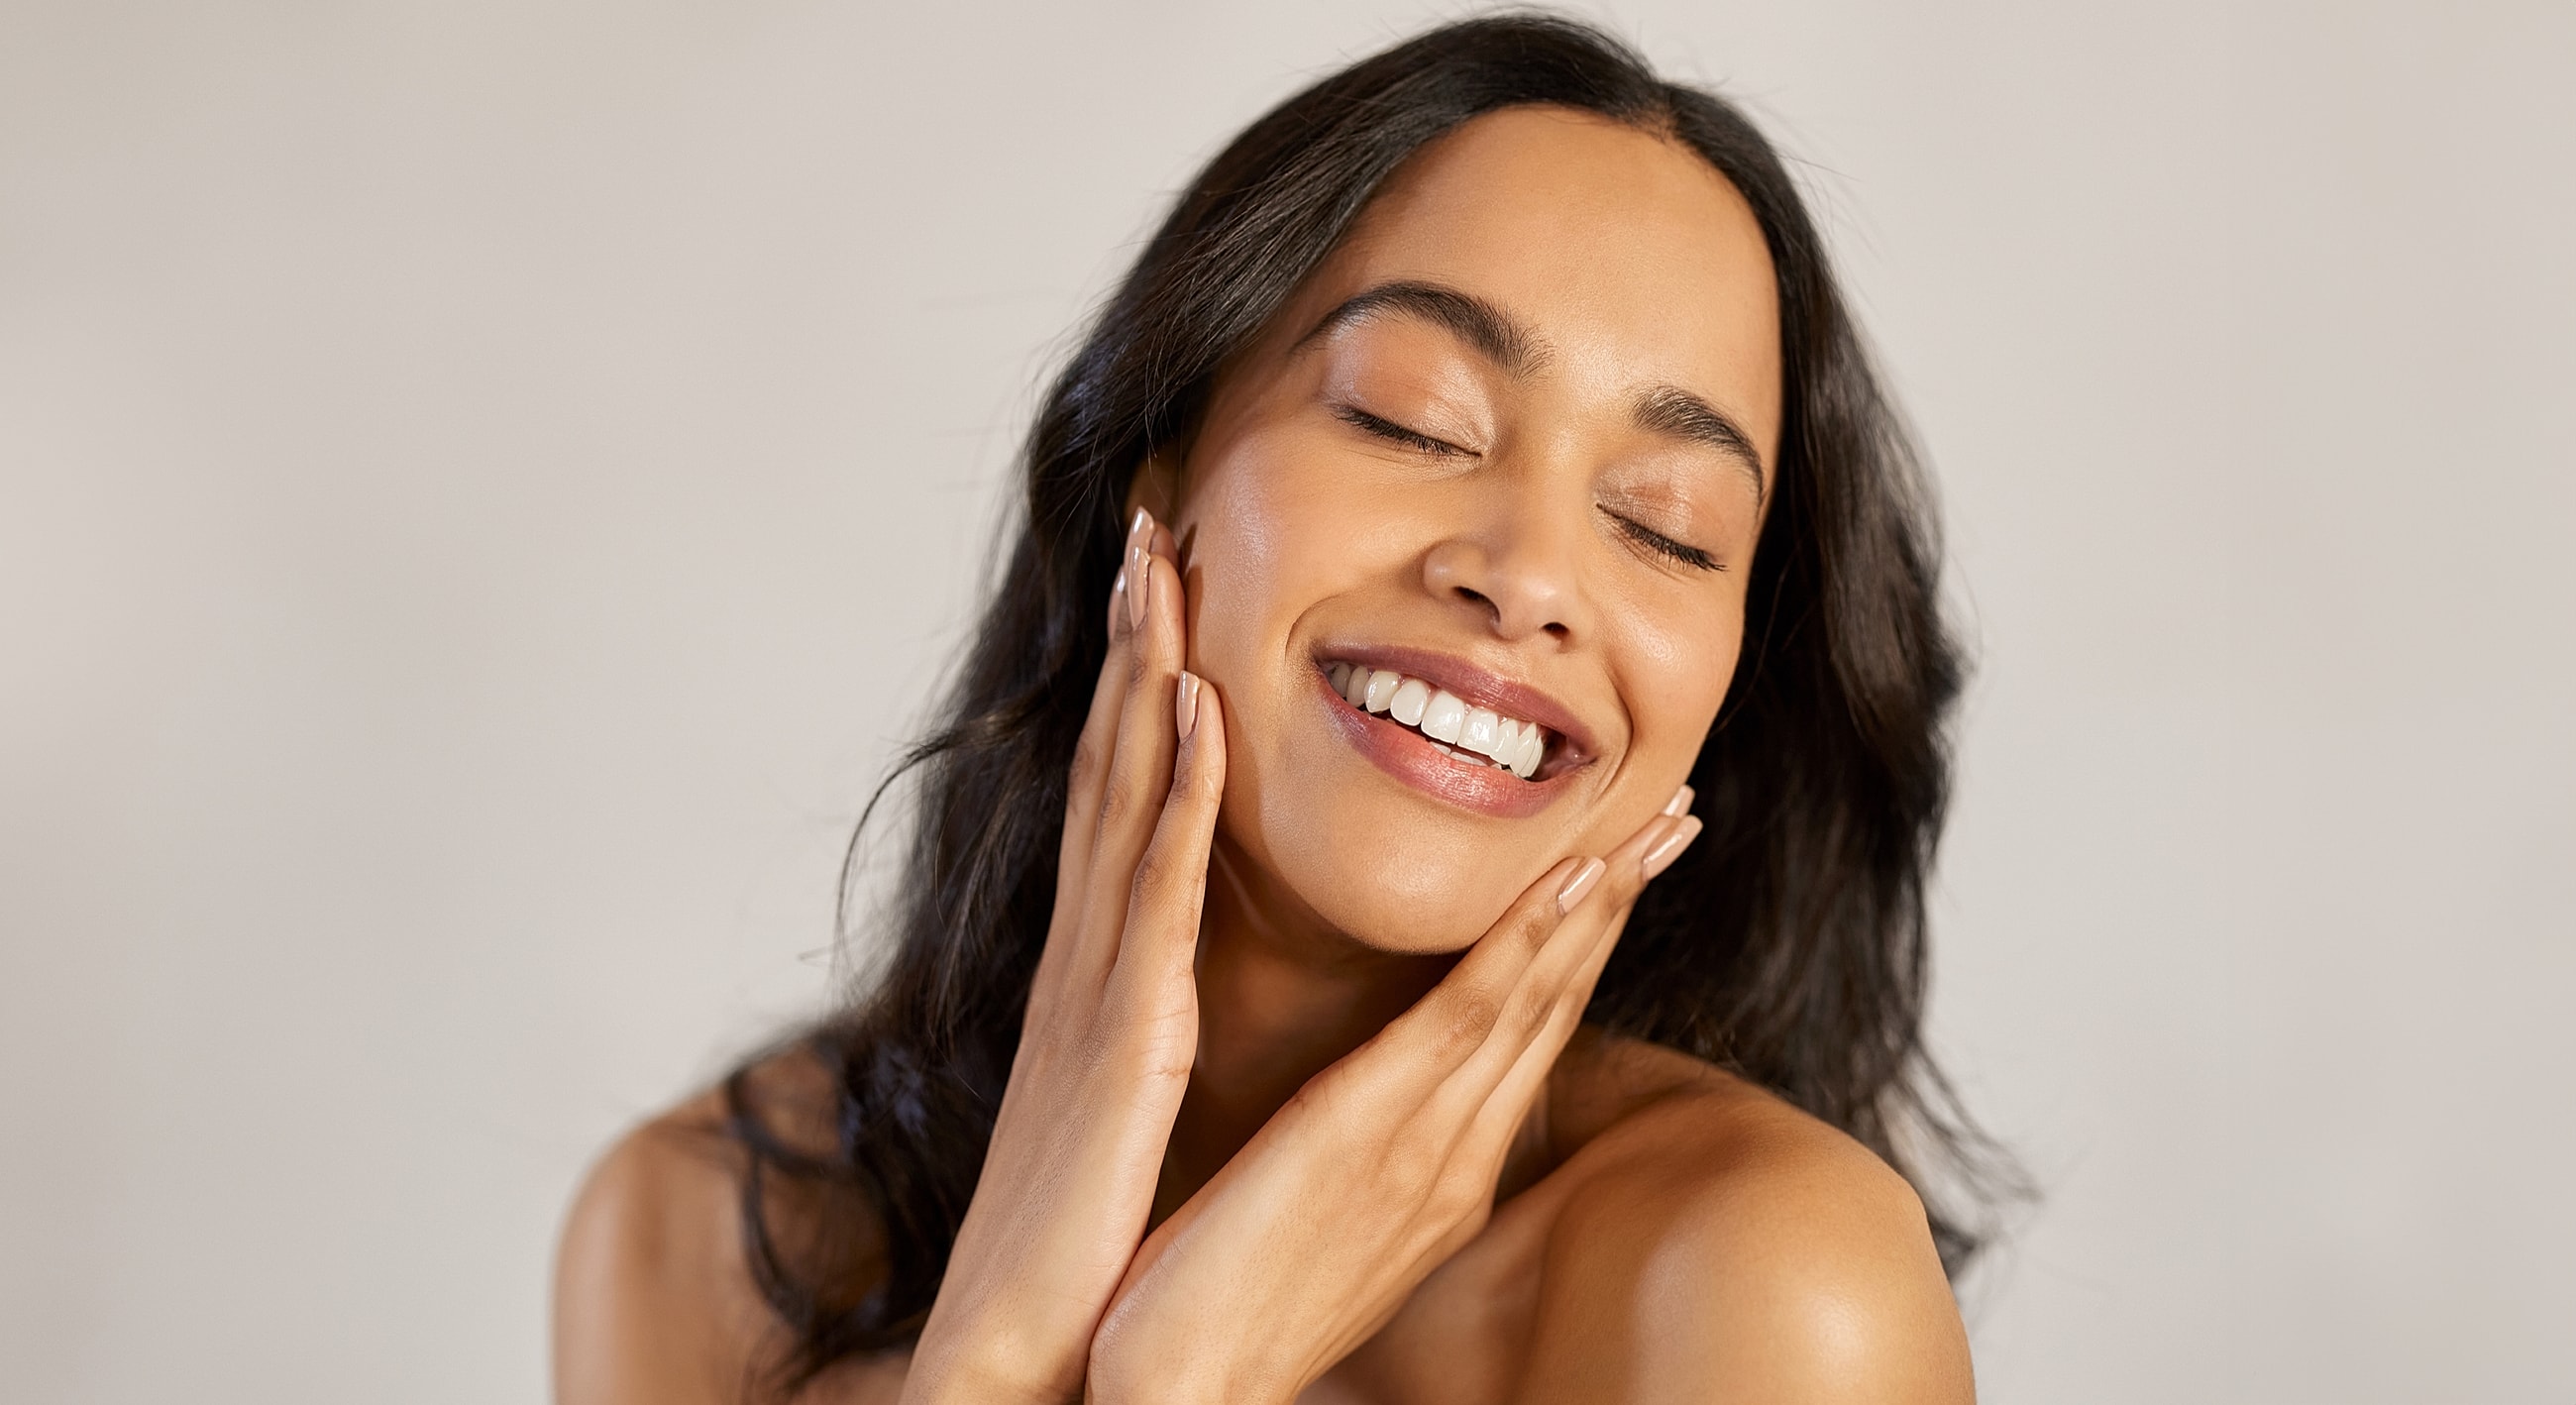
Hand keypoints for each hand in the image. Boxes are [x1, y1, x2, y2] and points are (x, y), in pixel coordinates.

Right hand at [900, 509, 1220, 1404]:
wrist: (1023, 1357)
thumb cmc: (1082, 1250)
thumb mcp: (1118, 1113)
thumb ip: (1139, 1034)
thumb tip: (1166, 993)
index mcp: (1100, 980)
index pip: (1123, 805)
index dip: (1140, 691)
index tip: (1165, 594)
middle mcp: (1087, 960)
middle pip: (1112, 766)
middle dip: (1131, 639)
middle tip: (1151, 522)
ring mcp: (1096, 988)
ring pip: (1124, 796)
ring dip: (1145, 670)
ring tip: (1162, 560)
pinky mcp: (1122, 1037)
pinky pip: (1153, 889)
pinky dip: (1173, 788)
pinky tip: (1194, 703)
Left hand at [1085, 791, 1702, 1403]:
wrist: (1178, 1392)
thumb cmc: (1218, 1306)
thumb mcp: (1305, 1221)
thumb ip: (1353, 1159)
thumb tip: (1360, 1112)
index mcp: (1441, 1174)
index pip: (1527, 1036)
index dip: (1581, 945)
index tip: (1620, 863)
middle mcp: (1456, 1158)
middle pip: (1558, 1007)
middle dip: (1622, 906)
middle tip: (1679, 817)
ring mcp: (1427, 1147)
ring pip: (1535, 998)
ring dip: (1599, 901)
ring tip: (1654, 822)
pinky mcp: (1372, 1133)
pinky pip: (1469, 1019)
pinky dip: (1528, 944)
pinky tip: (1572, 881)